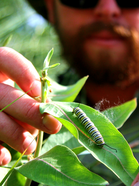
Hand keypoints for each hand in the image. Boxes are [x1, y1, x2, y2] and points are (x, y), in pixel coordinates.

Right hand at [0, 47, 60, 164]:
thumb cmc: (9, 96)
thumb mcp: (18, 87)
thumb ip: (31, 92)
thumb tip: (48, 111)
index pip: (6, 58)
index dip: (23, 72)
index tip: (39, 91)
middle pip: (6, 96)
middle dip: (32, 113)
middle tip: (53, 125)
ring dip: (16, 135)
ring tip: (31, 147)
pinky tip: (6, 158)